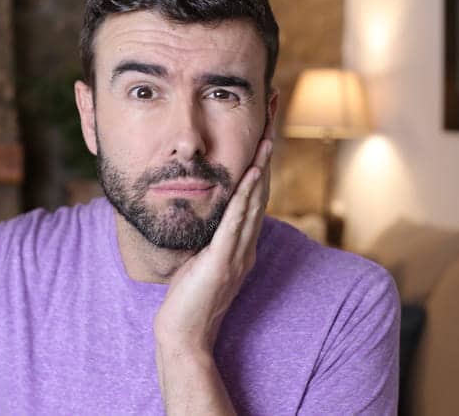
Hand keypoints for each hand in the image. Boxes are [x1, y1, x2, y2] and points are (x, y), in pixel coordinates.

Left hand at [154, 121, 274, 353]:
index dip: (261, 166)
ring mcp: (238, 254)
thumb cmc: (189, 298)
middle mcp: (246, 246)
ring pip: (254, 203)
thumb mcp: (204, 260)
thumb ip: (213, 239)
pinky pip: (236, 223)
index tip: (264, 136)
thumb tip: (210, 217)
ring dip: (260, 169)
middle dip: (266, 158)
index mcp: (243, 245)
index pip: (255, 198)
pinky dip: (244, 197)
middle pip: (261, 194)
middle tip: (273, 125)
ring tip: (267, 139)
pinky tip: (249, 174)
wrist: (185, 334)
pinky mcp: (223, 262)